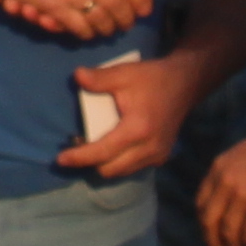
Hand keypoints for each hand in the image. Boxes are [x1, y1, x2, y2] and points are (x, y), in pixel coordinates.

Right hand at [0, 0, 152, 38]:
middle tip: (127, 24)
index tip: (142, 6)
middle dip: (125, 18)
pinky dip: (85, 33)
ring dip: (106, 28)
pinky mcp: (53, 4)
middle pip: (118, 2)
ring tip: (108, 30)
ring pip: (100, 17)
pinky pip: (79, 26)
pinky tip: (86, 32)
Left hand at [60, 52, 182, 179]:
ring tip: (89, 146)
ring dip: (103, 164)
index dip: (80, 157)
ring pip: (120, 172)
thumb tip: (75, 77)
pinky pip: (132, 168)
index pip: (103, 152)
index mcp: (137, 129)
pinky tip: (109, 146)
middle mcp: (149, 148)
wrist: (185, 84)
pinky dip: (117, 162)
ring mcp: (157, 155)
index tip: (60, 159)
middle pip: (109, 170)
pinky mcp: (161, 156)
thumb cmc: (152, 78)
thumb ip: (99, 78)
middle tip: (75, 144)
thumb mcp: (124, 73)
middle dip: (89, 162)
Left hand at [200, 136, 245, 245]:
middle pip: (210, 221)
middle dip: (214, 243)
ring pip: (231, 232)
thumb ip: (231, 175)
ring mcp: (243, 195)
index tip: (213, 234)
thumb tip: (231, 202)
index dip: (206, 223)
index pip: (201, 202)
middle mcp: (225, 182)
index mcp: (218, 168)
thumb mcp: (241, 154)